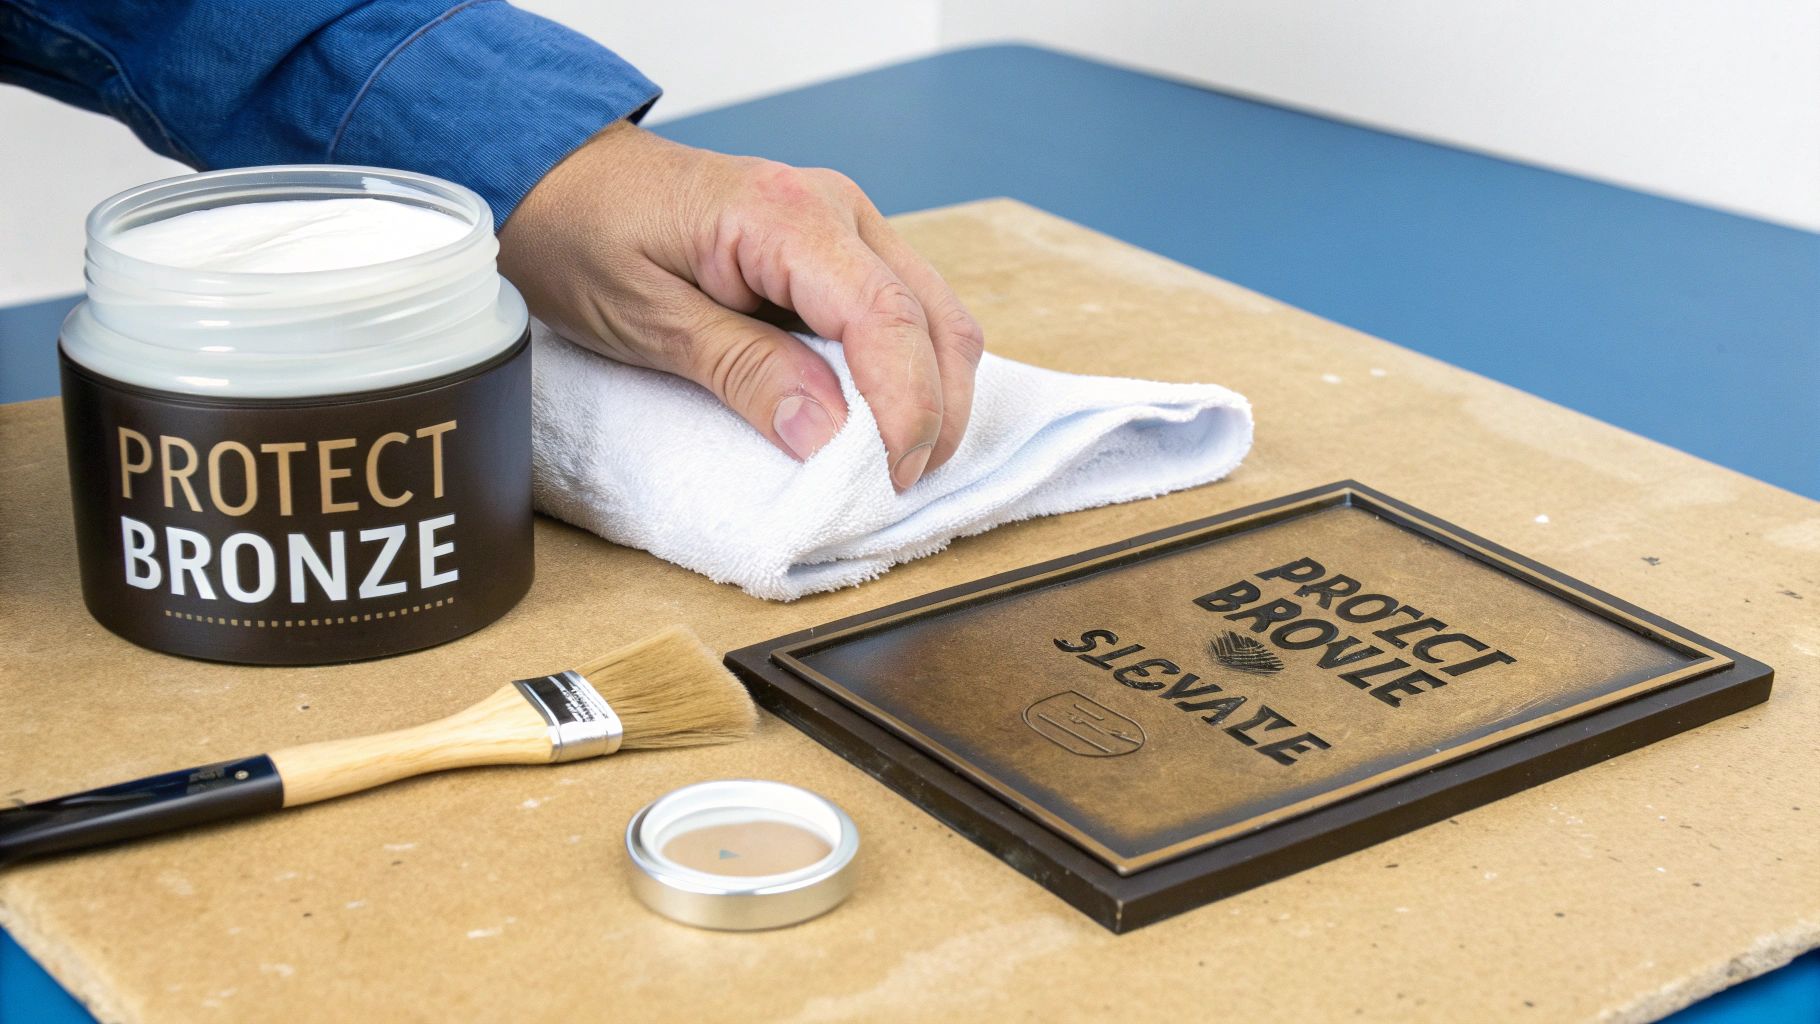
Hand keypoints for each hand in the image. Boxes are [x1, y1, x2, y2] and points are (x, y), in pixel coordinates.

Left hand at [497, 120, 983, 490]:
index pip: (886, 315)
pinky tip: (882, 420)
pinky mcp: (843, 249)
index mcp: (786, 214)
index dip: (906, 405)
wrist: (565, 182)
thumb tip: (828, 433)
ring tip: (895, 463)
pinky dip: (912, 373)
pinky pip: (907, 314)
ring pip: (937, 317)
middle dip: (935, 412)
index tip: (893, 475)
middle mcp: (837, 209)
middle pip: (934, 318)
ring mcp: (847, 225)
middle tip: (898, 485)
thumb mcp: (647, 318)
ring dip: (933, 396)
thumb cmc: (588, 237)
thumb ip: (743, 369)